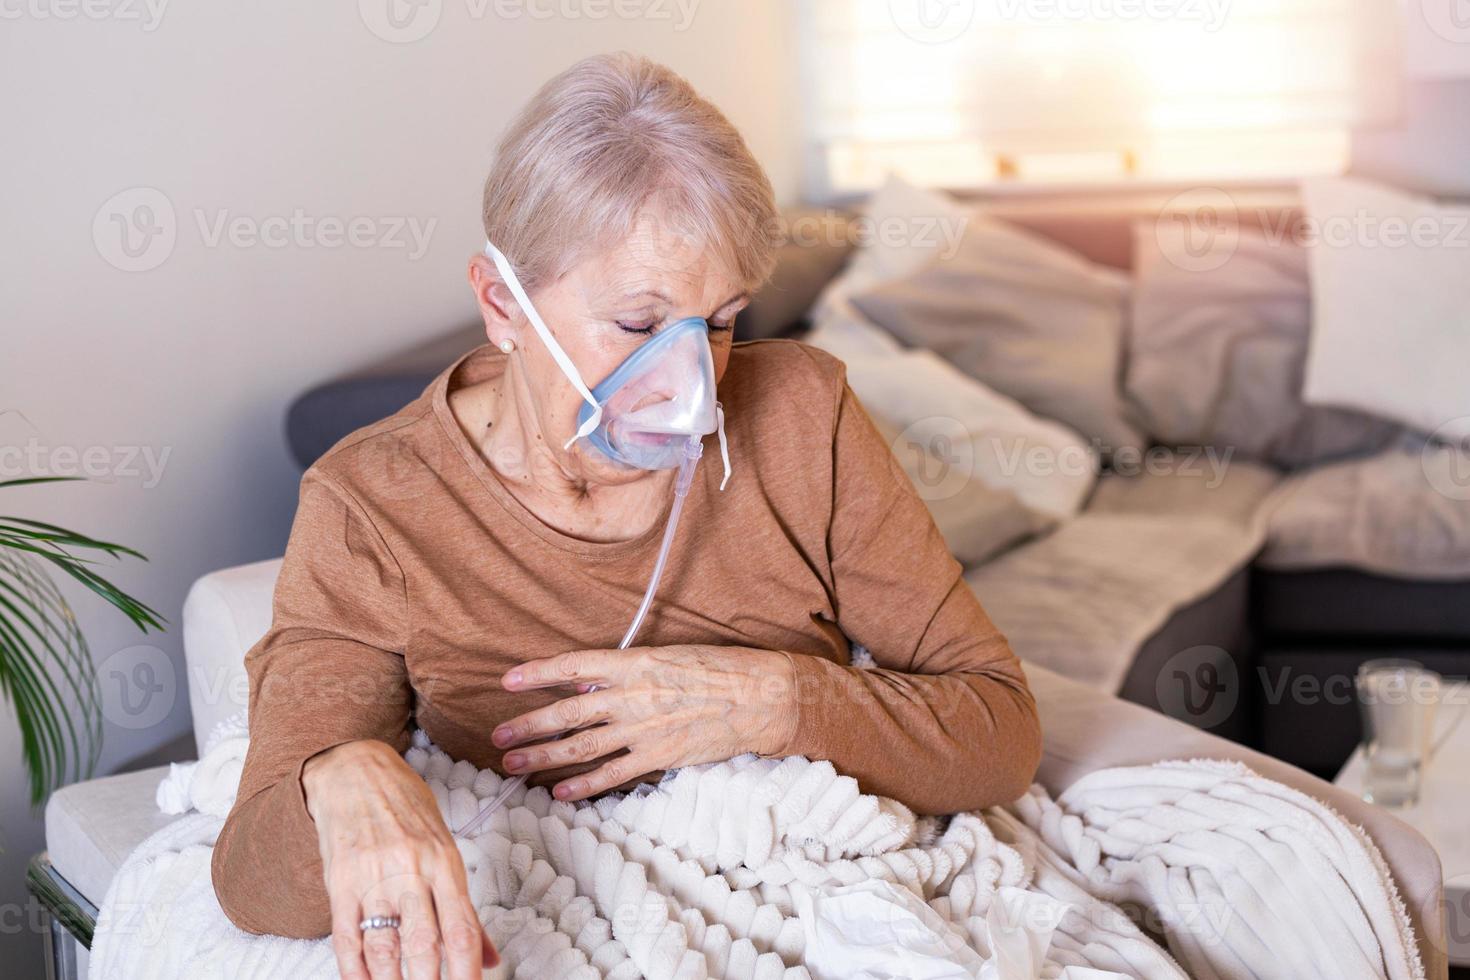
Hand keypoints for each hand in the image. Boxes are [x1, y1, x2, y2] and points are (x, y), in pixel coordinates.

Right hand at [302, 740, 499, 979]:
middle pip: (423, 943)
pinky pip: (346, 936)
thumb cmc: (406, 807)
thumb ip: (463, 907)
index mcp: (443, 861)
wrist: (354, 769)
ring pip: (384, 946)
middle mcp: (411, 869)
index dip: (468, 971)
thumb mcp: (443, 845)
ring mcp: (372, 876)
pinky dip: (354, 971)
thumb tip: (489, 957)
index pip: (461, 928)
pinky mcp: (339, 881)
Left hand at [492, 645, 797, 800]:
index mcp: (633, 663)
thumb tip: (588, 685)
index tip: (509, 680)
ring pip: (581, 746)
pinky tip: (560, 793)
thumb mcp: (667, 656)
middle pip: (566, 713)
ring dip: (544, 757)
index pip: (572, 666)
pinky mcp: (659, 756)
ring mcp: (643, 729)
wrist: (759, 697)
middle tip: (498, 736)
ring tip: (514, 765)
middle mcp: (631, 696)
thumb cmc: (718, 669)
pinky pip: (613, 774)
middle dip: (528, 725)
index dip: (537, 673)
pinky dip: (584, 785)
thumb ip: (626, 671)